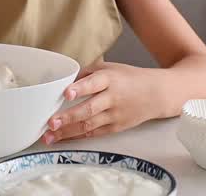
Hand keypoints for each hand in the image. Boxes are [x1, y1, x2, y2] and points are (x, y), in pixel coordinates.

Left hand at [42, 62, 160, 143]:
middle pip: (89, 109)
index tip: (66, 93)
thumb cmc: (129, 78)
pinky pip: (94, 133)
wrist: (157, 94)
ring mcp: (114, 115)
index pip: (94, 83)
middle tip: (51, 122)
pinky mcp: (115, 128)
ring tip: (49, 136)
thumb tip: (64, 80)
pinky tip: (62, 138)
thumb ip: (87, 73)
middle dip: (68, 117)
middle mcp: (112, 98)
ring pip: (89, 125)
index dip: (80, 88)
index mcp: (110, 78)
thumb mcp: (110, 67)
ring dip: (67, 132)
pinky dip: (77, 136)